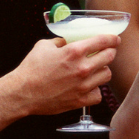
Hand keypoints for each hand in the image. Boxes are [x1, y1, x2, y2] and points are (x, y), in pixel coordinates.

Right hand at [0, 34, 117, 123]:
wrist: (23, 93)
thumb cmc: (31, 69)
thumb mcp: (44, 46)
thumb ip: (60, 42)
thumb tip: (68, 41)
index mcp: (74, 52)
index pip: (102, 41)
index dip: (112, 39)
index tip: (115, 39)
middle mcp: (82, 68)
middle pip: (109, 57)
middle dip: (110, 52)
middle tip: (108, 52)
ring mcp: (83, 85)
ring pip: (106, 75)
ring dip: (103, 70)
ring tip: (96, 69)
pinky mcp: (81, 100)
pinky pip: (98, 94)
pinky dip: (95, 90)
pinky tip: (89, 86)